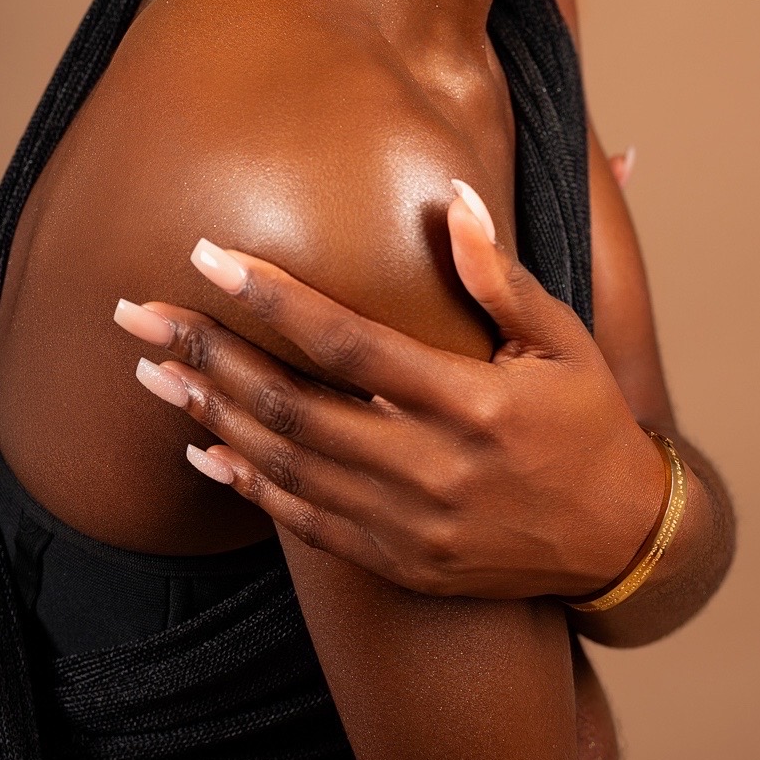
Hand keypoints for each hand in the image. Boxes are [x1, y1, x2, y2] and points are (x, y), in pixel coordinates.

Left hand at [115, 184, 664, 601]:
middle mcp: (431, 469)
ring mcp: (409, 525)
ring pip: (286, 466)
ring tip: (149, 371)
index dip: (273, 299)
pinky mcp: (399, 563)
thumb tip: (452, 196)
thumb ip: (497, 273)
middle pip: (292, 406)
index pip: (347, 343)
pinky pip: (304, 523)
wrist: (622, 542)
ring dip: (209, 413)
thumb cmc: (588, 422)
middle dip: (207, 354)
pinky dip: (248, 483)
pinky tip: (201, 446)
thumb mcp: (561, 338)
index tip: (209, 256)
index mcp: (471, 401)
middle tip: (137, 314)